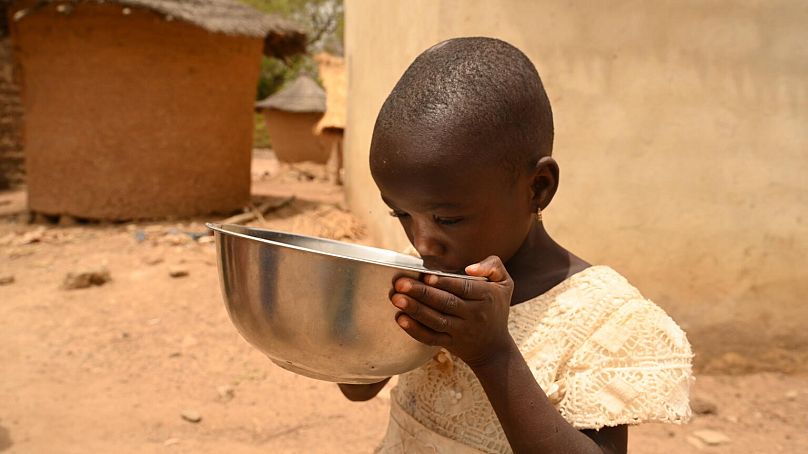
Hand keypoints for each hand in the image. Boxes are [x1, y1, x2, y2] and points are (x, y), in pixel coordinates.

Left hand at [391, 256, 514, 367]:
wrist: (494, 348)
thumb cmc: (495, 307)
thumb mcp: (504, 283)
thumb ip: (493, 265)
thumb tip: (470, 268)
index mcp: (486, 296)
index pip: (463, 288)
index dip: (444, 283)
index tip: (426, 276)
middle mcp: (474, 315)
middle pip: (446, 303)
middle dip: (422, 293)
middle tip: (400, 284)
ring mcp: (461, 331)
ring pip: (436, 320)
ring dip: (415, 310)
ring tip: (396, 299)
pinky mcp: (449, 343)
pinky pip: (431, 338)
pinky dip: (415, 330)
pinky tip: (400, 319)